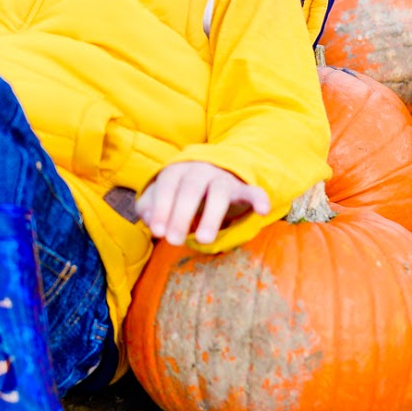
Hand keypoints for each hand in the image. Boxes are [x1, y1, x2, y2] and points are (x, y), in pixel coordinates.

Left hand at [136, 161, 270, 246]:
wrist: (213, 169)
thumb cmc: (180, 189)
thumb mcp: (161, 194)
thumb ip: (149, 206)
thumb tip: (148, 220)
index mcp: (177, 170)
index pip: (167, 186)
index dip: (161, 208)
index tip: (157, 232)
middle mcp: (200, 170)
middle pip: (190, 190)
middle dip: (180, 215)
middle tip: (173, 241)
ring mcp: (223, 178)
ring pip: (219, 193)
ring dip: (211, 216)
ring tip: (203, 240)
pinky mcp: (242, 188)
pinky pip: (252, 191)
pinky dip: (259, 198)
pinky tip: (263, 210)